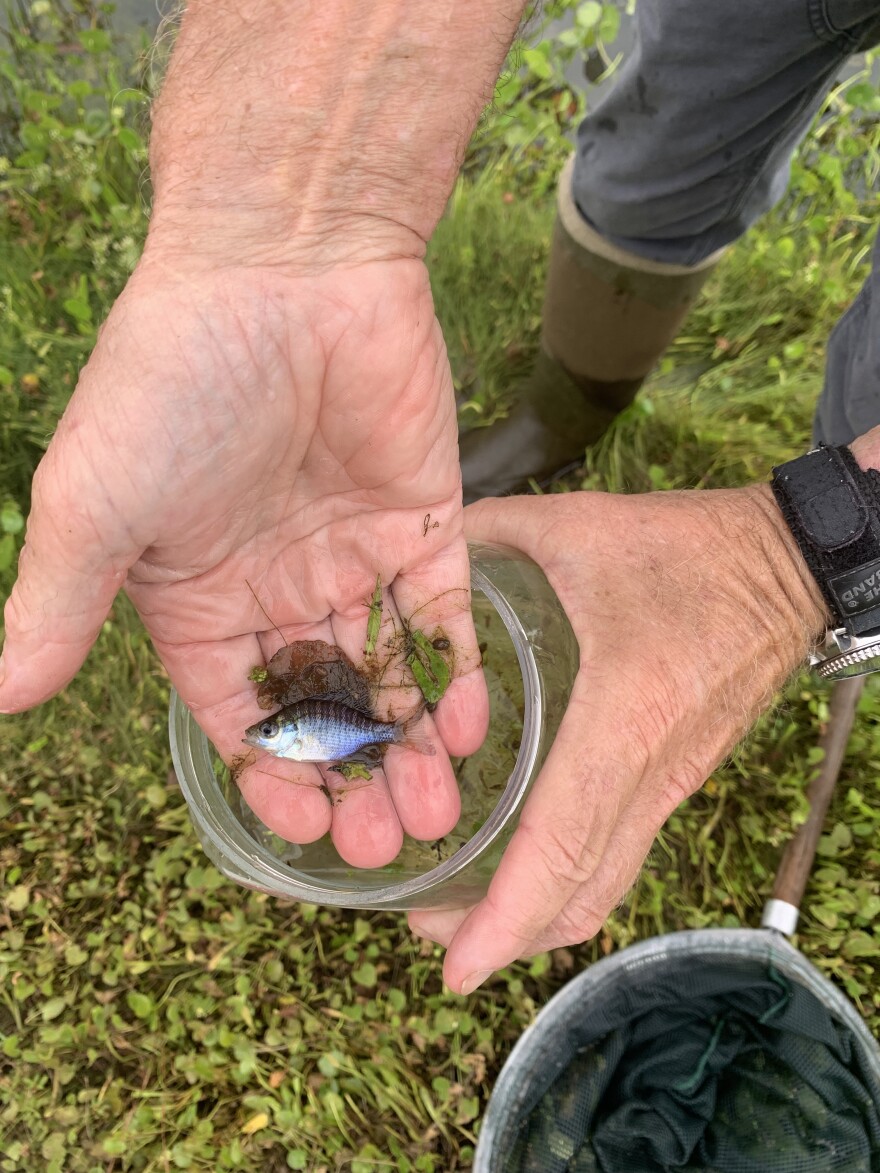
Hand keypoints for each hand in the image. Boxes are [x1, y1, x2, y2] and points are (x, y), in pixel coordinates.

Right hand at [0, 252, 488, 866]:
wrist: (283, 264)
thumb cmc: (172, 379)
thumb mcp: (97, 501)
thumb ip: (61, 602)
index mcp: (197, 598)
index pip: (238, 716)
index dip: (272, 781)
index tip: (309, 835)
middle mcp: (277, 588)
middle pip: (321, 711)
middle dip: (354, 782)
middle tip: (389, 848)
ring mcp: (354, 557)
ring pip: (388, 677)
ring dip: (414, 747)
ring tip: (441, 811)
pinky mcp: (424, 520)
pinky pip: (443, 615)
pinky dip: (459, 671)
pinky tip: (474, 726)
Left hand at [408, 488, 826, 992]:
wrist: (790, 568)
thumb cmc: (689, 550)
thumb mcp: (577, 528)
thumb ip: (488, 535)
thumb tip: (418, 548)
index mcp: (622, 721)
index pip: (562, 846)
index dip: (503, 918)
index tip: (452, 969)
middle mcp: (650, 774)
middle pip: (581, 895)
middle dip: (503, 936)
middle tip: (430, 936)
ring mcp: (670, 784)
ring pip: (605, 886)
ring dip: (535, 918)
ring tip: (463, 913)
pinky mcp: (677, 777)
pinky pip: (622, 855)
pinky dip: (568, 883)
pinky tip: (522, 860)